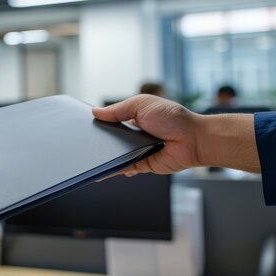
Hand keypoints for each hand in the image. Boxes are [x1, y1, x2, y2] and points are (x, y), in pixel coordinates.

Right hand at [92, 94, 259, 176]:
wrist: (193, 139)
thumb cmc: (172, 118)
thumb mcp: (142, 105)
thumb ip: (118, 110)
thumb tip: (95, 112)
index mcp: (134, 118)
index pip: (112, 121)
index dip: (100, 123)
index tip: (84, 126)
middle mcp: (134, 136)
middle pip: (111, 140)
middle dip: (99, 141)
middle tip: (83, 143)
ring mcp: (137, 151)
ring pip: (115, 155)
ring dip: (104, 156)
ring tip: (86, 158)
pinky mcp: (142, 166)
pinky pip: (123, 168)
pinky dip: (112, 169)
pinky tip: (100, 170)